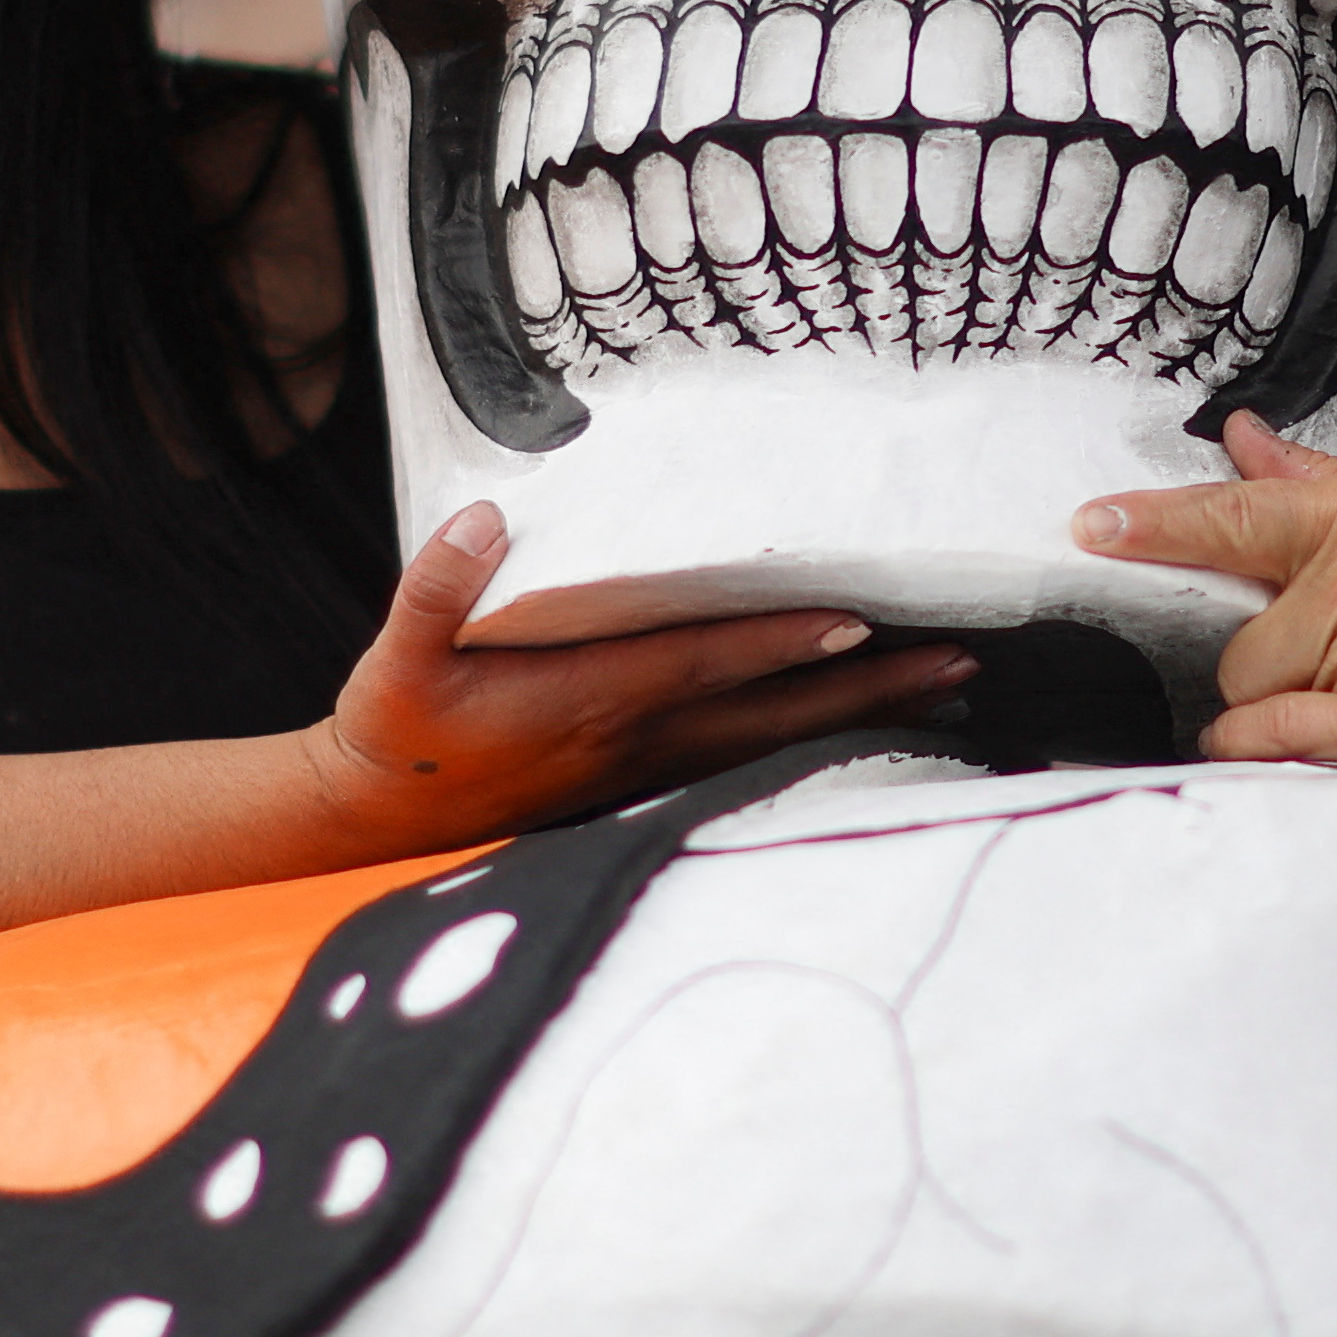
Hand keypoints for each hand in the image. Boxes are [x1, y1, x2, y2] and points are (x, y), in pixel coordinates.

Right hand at [300, 503, 976, 855]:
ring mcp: (648, 768)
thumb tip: (481, 519)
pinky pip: (753, 759)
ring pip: (777, 739)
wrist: (376, 816)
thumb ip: (436, 587)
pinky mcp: (646, 783)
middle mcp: (637, 739)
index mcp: (589, 700)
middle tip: (960, 662)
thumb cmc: (394, 728)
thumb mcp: (396, 657)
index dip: (776, 643)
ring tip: (945, 689)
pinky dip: (819, 741)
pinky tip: (866, 729)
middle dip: (869, 686)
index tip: (855, 621)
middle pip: (774, 712)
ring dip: (863, 714)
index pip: (701, 662)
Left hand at [1073, 413, 1336, 802]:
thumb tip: (1242, 440)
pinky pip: (1276, 742)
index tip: (1091, 527)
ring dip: (1279, 707)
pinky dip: (1274, 750)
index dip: (1154, 523)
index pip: (1235, 514)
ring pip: (1251, 692)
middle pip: (1234, 635)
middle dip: (1268, 656)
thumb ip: (1322, 486)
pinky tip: (1320, 742)